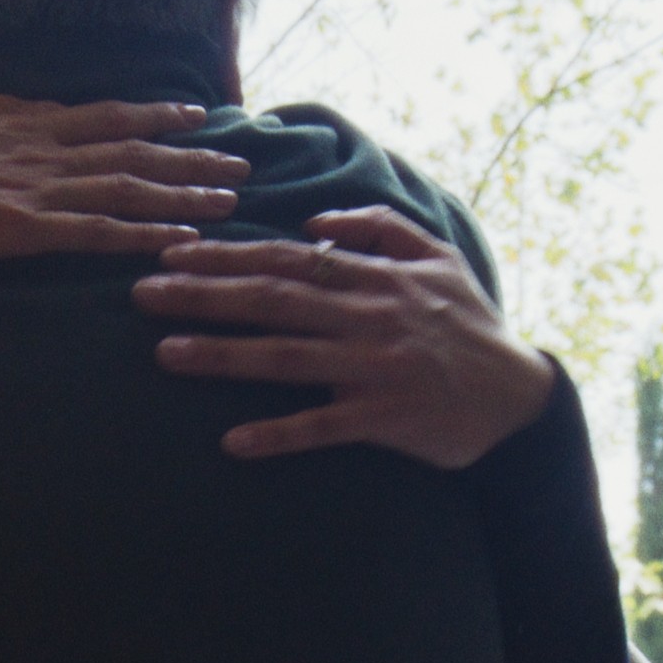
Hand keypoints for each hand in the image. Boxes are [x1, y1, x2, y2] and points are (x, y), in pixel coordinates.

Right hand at [0, 96, 247, 264]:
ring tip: (228, 200)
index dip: (153, 116)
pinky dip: (143, 235)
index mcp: (21, 119)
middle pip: (132, 148)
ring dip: (182, 194)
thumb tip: (9, 107)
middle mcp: (41, 148)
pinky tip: (182, 241)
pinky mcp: (24, 229)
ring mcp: (37, 188)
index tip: (192, 116)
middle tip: (239, 160)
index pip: (103, 115)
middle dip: (190, 155)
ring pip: (128, 187)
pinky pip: (97, 232)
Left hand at [132, 205, 559, 467]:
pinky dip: (279, 434)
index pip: (286, 259)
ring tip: (164, 353)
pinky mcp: (384, 420)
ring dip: (222, 355)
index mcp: (375, 277)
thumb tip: (313, 220)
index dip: (226, 255)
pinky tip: (233, 442)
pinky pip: (322, 428)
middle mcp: (368, 318)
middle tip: (141, 293)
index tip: (172, 252)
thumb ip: (378, 228)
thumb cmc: (469, 323)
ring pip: (285, 358)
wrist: (520, 395)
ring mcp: (374, 370)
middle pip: (271, 301)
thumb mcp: (438, 257)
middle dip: (203, 295)